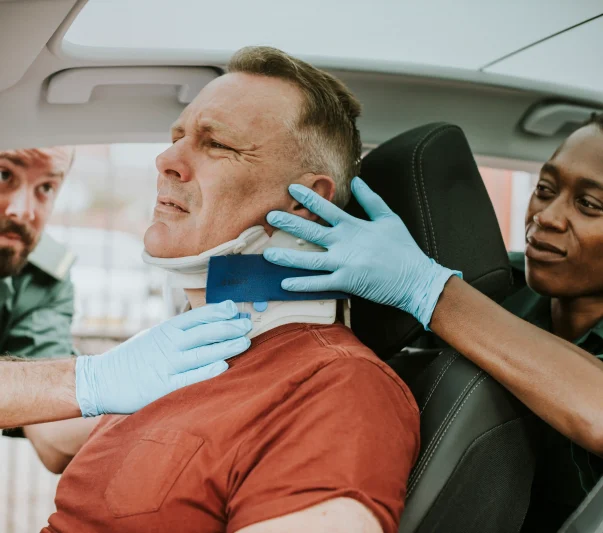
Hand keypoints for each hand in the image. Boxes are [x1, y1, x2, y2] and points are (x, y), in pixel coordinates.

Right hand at [75, 301, 251, 416]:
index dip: (218, 311)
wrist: (101, 380)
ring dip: (225, 346)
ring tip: (244, 342)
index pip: (197, 316)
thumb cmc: (133, 358)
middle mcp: (168, 344)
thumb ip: (179, 331)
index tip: (235, 308)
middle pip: (204, 332)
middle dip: (228, 327)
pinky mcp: (162, 387)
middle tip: (248, 324)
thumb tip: (208, 322)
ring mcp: (166, 365)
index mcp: (166, 330)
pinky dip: (206, 371)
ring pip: (201, 353)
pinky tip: (223, 367)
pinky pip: (188, 378)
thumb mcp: (155, 336)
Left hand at [263, 177, 460, 328]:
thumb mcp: (389, 218)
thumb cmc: (403, 249)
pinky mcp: (346, 282)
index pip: (327, 208)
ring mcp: (344, 263)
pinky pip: (319, 284)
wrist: (415, 278)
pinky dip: (302, 284)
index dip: (308, 198)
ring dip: (286, 256)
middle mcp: (345, 243)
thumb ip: (371, 200)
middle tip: (269, 216)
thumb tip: (357, 182)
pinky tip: (285, 284)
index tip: (291, 189)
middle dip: (288, 222)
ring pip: (309, 259)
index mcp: (354, 226)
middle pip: (311, 230)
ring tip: (267, 254)